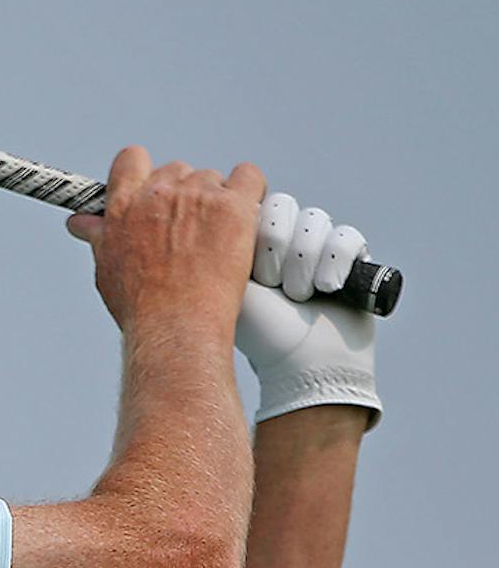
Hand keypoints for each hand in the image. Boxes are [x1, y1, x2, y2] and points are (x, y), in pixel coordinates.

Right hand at [67, 148, 263, 339]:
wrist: (175, 326)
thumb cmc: (141, 305)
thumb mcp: (107, 267)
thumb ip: (98, 236)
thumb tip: (81, 224)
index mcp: (124, 205)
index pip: (132, 160)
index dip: (145, 172)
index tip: (153, 189)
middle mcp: (158, 194)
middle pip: (177, 170)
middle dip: (184, 193)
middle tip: (190, 229)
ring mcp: (197, 197)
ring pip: (212, 179)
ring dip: (216, 200)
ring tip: (216, 237)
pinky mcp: (233, 207)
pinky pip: (248, 178)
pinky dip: (250, 191)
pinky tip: (244, 215)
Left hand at [236, 195, 379, 426]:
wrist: (302, 363)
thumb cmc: (259, 330)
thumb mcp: (226, 282)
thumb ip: (217, 242)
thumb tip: (216, 205)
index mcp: (250, 239)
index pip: (254, 204)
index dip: (255, 234)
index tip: (251, 272)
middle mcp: (284, 238)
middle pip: (283, 206)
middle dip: (277, 249)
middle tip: (273, 285)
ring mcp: (318, 245)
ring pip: (314, 219)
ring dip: (303, 262)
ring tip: (297, 295)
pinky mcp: (350, 255)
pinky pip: (346, 235)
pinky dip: (335, 263)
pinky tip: (327, 289)